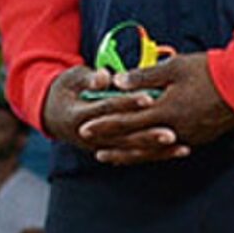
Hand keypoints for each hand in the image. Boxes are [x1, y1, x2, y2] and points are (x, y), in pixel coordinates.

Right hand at [42, 65, 178, 158]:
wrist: (53, 114)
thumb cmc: (67, 89)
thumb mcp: (73, 78)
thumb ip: (90, 78)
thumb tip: (105, 78)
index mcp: (79, 116)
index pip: (108, 109)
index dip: (127, 104)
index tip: (149, 98)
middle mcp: (90, 137)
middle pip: (123, 137)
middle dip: (148, 135)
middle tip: (171, 133)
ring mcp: (100, 147)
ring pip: (131, 151)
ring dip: (156, 150)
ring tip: (180, 146)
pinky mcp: (110, 151)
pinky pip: (134, 155)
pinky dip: (155, 155)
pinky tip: (176, 152)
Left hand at [78, 53, 233, 166]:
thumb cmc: (209, 72)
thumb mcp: (175, 67)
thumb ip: (145, 76)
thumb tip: (118, 82)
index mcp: (164, 111)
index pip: (126, 121)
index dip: (104, 124)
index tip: (84, 127)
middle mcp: (172, 130)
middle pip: (134, 140)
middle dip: (110, 141)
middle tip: (88, 144)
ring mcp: (185, 138)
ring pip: (149, 152)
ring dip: (127, 153)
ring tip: (109, 156)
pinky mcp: (195, 140)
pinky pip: (165, 152)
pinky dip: (149, 154)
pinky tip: (142, 153)